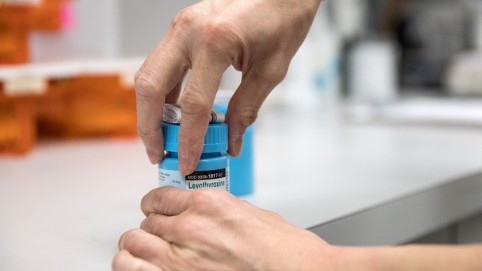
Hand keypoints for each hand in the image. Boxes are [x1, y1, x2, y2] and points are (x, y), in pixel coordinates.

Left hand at [114, 187, 340, 270]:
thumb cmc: (285, 249)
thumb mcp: (249, 214)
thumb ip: (215, 212)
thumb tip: (198, 214)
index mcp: (209, 203)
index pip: (158, 198)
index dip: (154, 205)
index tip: (155, 210)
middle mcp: (190, 227)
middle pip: (145, 222)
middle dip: (151, 228)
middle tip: (157, 235)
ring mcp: (182, 258)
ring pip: (132, 244)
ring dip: (137, 247)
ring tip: (145, 252)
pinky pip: (134, 270)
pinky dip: (135, 267)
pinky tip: (146, 267)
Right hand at [135, 0, 321, 173]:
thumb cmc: (282, 19)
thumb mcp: (271, 70)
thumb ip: (246, 108)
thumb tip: (231, 141)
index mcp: (215, 41)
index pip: (193, 104)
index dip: (188, 139)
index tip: (187, 163)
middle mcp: (188, 32)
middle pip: (150, 87)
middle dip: (149, 127)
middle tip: (158, 153)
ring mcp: (180, 27)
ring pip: (148, 75)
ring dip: (150, 111)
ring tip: (161, 139)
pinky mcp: (181, 29)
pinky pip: (160, 65)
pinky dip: (162, 92)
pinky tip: (172, 113)